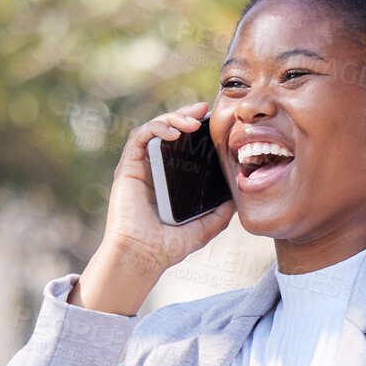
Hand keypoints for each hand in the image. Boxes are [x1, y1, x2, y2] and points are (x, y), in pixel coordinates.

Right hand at [70, 100, 236, 314]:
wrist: (143, 256)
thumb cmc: (168, 247)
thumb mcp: (204, 228)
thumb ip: (221, 213)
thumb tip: (237, 197)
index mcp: (170, 180)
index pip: (184, 146)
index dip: (197, 131)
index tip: (215, 123)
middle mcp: (154, 169)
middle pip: (170, 131)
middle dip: (187, 115)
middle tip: (205, 109)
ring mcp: (140, 166)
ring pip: (155, 128)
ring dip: (174, 118)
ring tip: (193, 121)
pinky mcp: (128, 167)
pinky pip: (140, 137)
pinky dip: (157, 128)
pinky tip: (174, 131)